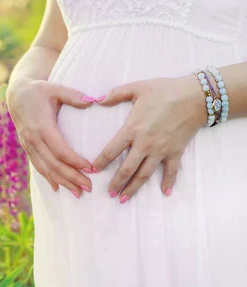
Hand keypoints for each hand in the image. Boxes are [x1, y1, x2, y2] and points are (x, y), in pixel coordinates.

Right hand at [6, 78, 94, 197]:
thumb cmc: (39, 91)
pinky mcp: (27, 148)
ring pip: (45, 169)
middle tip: (89, 187)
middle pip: (53, 164)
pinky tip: (58, 188)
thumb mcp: (56, 89)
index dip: (75, 161)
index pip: (60, 149)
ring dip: (62, 182)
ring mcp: (28, 145)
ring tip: (78, 193)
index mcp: (42, 126)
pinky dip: (48, 178)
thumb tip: (94, 100)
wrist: (16, 94)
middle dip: (71, 177)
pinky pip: (38, 166)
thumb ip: (74, 95)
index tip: (91, 169)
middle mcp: (33, 139)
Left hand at [92, 75, 205, 202]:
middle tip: (108, 194)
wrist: (194, 96)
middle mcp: (144, 144)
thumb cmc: (164, 90)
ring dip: (134, 188)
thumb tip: (97, 99)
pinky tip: (165, 192)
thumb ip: (115, 94)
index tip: (92, 170)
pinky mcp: (176, 152)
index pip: (111, 150)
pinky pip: (171, 171)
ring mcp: (160, 150)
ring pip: (144, 174)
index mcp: (132, 129)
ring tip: (124, 199)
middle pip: (126, 168)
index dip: (100, 162)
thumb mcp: (137, 88)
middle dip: (116, 183)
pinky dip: (168, 182)